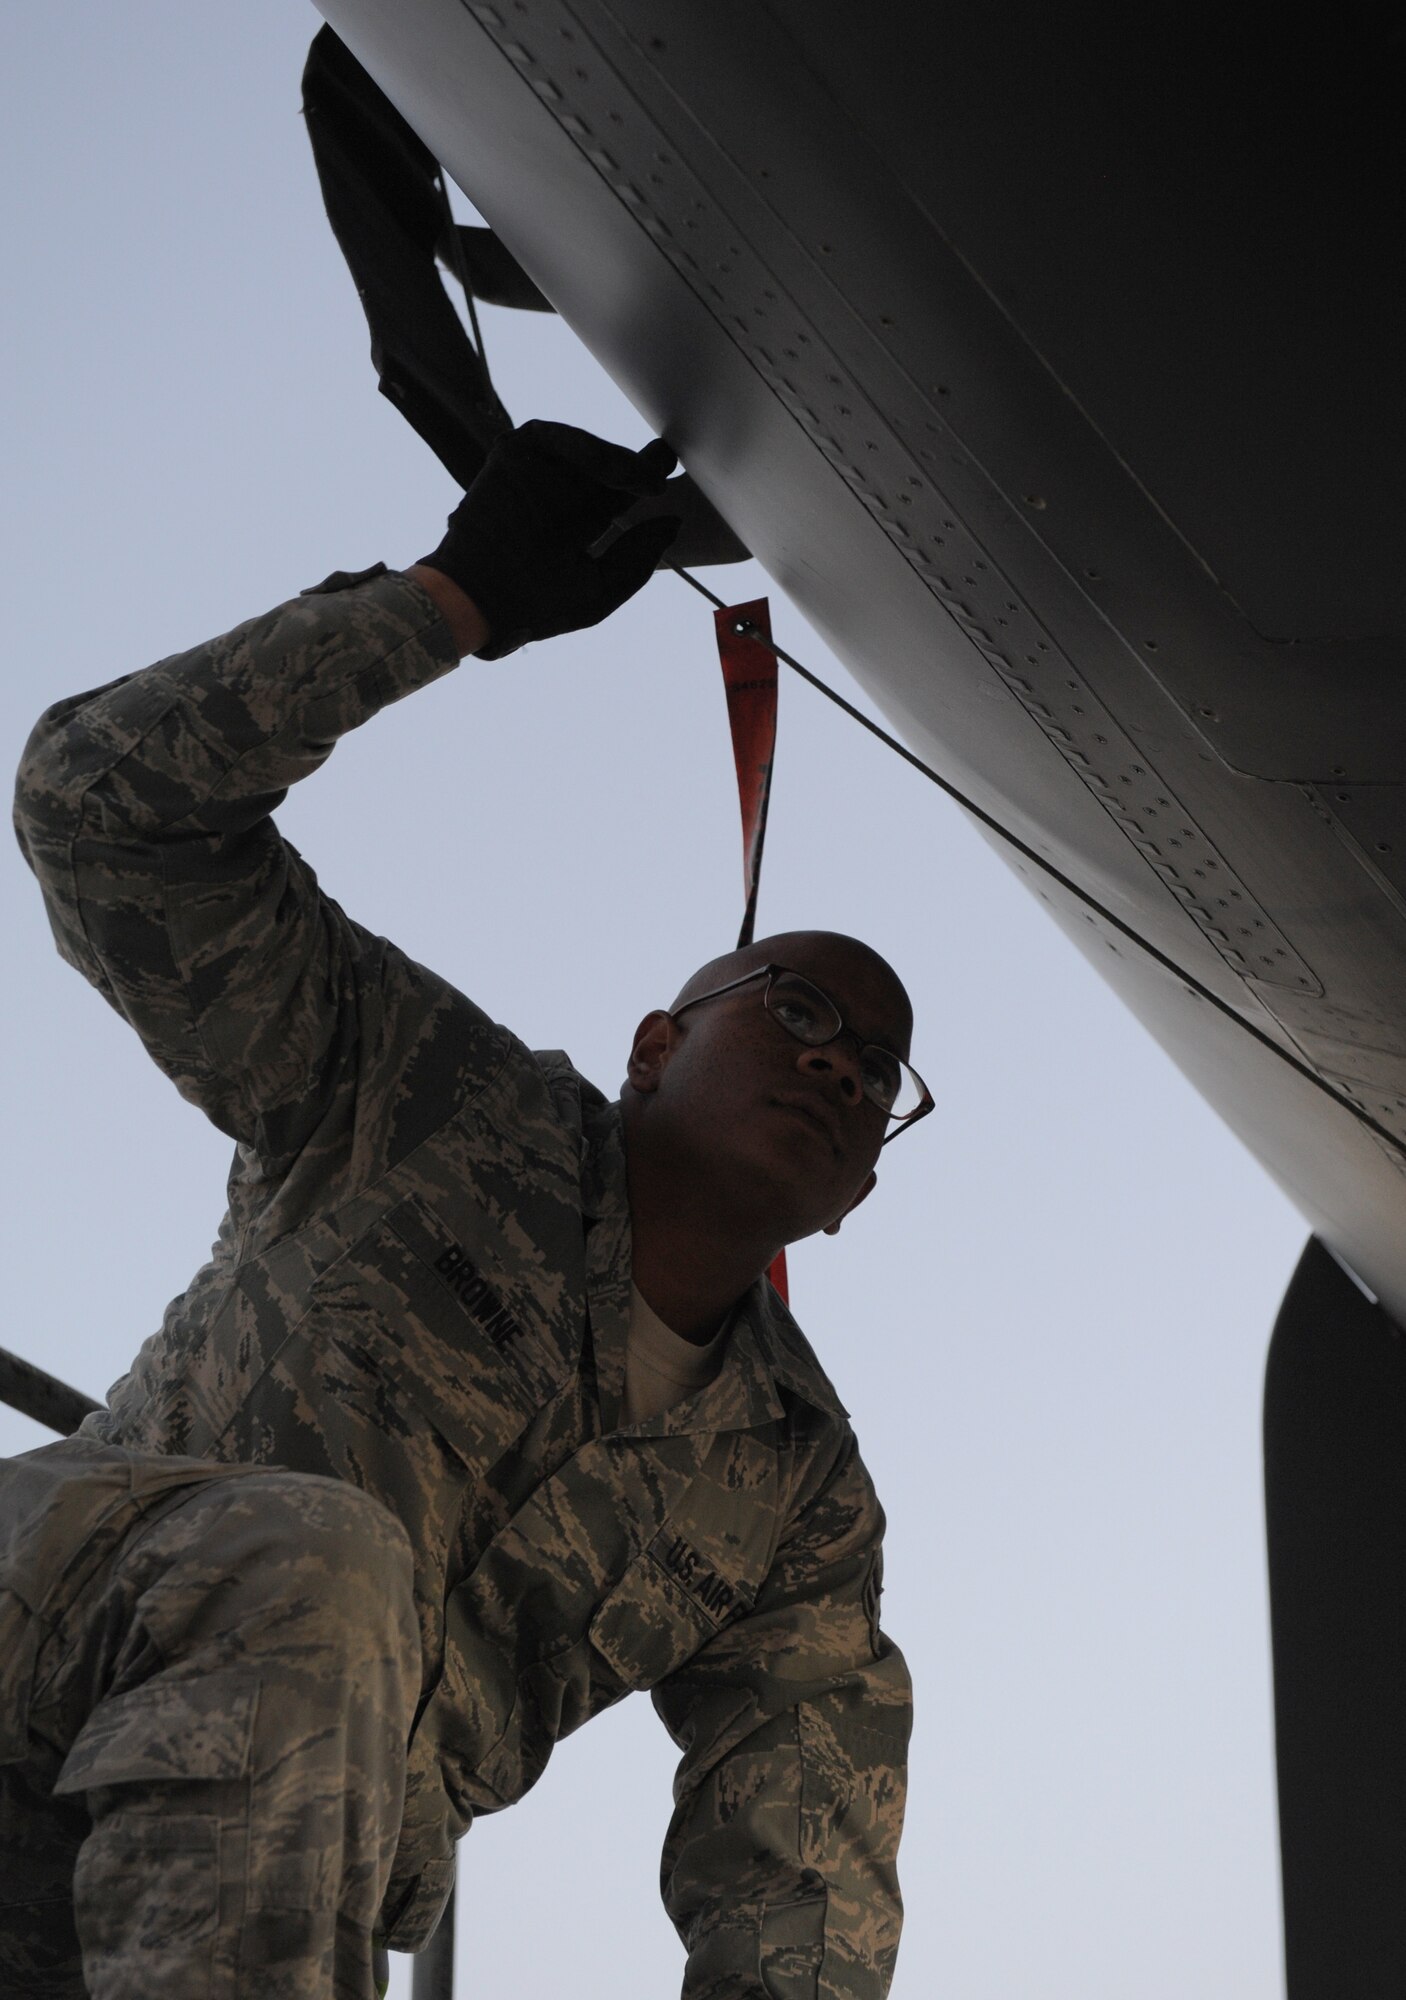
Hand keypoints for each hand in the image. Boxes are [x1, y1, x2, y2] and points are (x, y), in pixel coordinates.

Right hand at [416, 420, 680, 656]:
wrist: (485, 602)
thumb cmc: (537, 605)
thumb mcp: (603, 586)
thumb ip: (638, 557)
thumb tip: (673, 522)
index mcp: (578, 524)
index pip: (618, 493)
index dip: (645, 481)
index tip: (669, 480)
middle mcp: (559, 495)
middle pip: (606, 467)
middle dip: (637, 464)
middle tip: (663, 464)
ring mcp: (535, 475)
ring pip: (584, 450)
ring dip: (616, 459)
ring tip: (643, 477)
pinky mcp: (511, 457)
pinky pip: (552, 437)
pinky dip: (585, 447)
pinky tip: (611, 468)